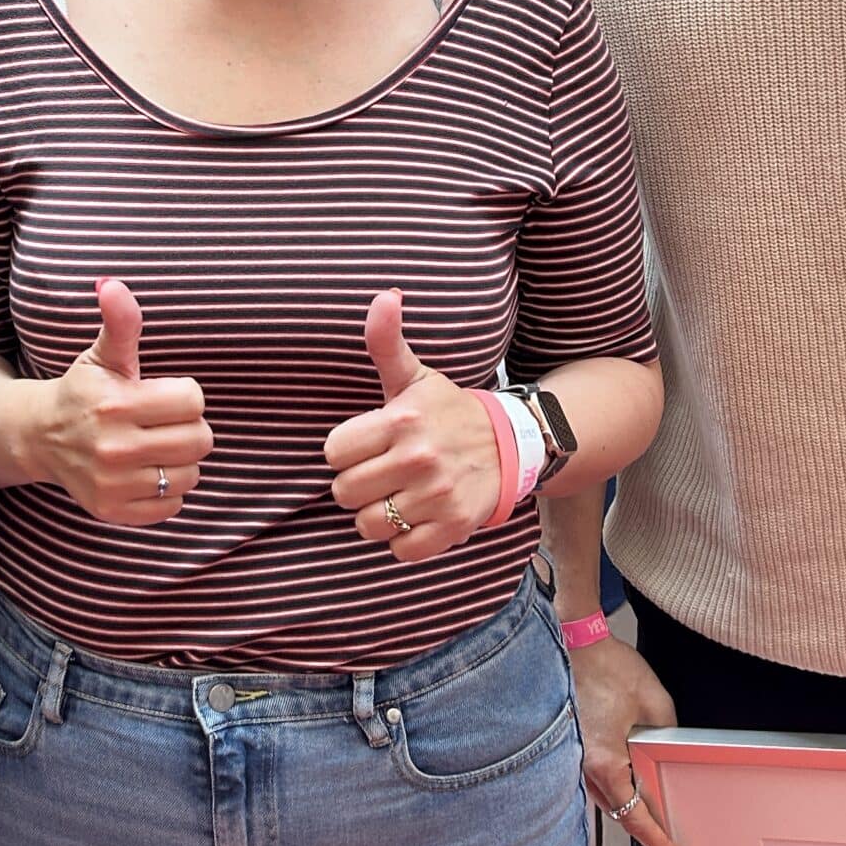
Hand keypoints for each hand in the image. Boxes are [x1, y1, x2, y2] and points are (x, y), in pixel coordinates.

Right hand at [36, 279, 211, 525]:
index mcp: (116, 404)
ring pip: (190, 474)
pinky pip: (171, 505)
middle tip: (160, 421)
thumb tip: (113, 284)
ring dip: (178, 460)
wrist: (39, 437)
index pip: (193, 401)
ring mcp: (112, 484)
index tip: (160, 394)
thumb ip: (120, 322)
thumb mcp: (101, 354)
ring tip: (153, 446)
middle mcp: (113, 448)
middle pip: (199, 440)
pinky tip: (143, 471)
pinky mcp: (113, 511)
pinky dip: (165, 490)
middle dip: (186, 427)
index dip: (183, 395)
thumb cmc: (82, 391)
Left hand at [323, 290, 501, 561]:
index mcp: (401, 420)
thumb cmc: (447, 411)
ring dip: (378, 515)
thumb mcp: (414, 377)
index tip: (366, 445)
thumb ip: (387, 341)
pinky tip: (417, 516)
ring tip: (398, 495)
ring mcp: (437, 495)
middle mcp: (419, 458)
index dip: (346, 451)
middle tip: (382, 472)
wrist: (511, 444)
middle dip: (358, 485)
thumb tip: (384, 295)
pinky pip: (401, 550)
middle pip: (344, 492)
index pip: (334, 452)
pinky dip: (404, 540)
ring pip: (368, 525)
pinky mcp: (452, 527)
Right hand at [571, 636, 685, 845]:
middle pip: (618, 813)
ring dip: (627, 806)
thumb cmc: (607, 666)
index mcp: (605, 763)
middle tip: (671, 841)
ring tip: (655, 812)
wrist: (573, 639)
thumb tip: (667, 754)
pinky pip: (593, 777)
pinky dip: (613, 786)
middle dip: (645, 828)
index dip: (659, 841)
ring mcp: (572, 757)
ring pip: (604, 797)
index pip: (636, 816)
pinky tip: (629, 779)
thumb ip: (666, 737)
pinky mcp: (569, 744)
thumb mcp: (656, 703)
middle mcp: (583, 767)